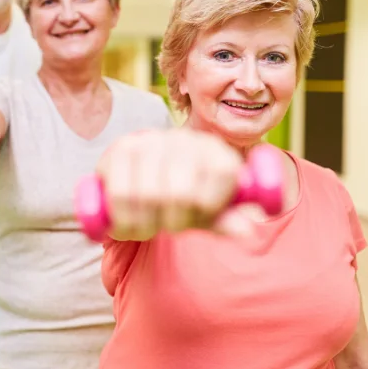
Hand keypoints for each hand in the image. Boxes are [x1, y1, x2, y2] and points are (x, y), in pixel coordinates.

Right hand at [97, 128, 251, 240]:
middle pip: (181, 193)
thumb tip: (246, 230)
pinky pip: (121, 194)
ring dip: (146, 225)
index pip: (219, 180)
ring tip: (147, 225)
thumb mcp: (206, 212)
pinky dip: (124, 219)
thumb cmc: (180, 197)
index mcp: (215, 150)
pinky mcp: (121, 148)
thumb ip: (225, 221)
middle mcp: (184, 138)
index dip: (206, 212)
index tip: (197, 217)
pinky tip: (127, 222)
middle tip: (168, 225)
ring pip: (148, 196)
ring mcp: (151, 140)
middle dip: (173, 221)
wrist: (140, 177)